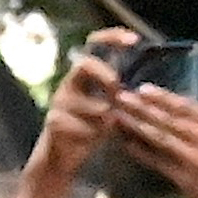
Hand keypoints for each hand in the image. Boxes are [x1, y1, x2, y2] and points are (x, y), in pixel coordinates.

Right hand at [15, 29, 134, 197]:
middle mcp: (68, 85)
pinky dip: (92, 134)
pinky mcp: (53, 122)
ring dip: (106, 117)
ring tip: (107, 127)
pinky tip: (90, 140)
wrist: (59, 160)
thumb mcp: (107, 107)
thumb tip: (144, 83)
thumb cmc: (87, 130)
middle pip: (84, 65)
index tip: (134, 40)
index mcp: (82, 76)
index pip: (93, 45)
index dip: (113, 37)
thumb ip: (119, 93)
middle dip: (105, 74)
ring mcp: (58, 103)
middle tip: (117, 86)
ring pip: (92, 104)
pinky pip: (83, 126)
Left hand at [110, 78, 197, 197]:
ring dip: (136, 126)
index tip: (144, 88)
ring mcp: (192, 162)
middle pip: (169, 121)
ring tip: (116, 114)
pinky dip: (140, 152)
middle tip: (120, 96)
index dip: (165, 98)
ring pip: (160, 140)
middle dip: (143, 108)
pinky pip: (157, 163)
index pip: (189, 108)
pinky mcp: (183, 181)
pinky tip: (123, 142)